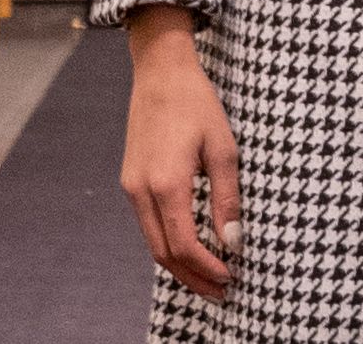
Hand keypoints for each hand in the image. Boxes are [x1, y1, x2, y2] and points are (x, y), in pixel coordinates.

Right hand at [122, 8, 238, 297]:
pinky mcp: (130, 180)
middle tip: (221, 290)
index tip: (229, 277)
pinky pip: (148, 224)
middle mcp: (141, 190)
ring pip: (152, 241)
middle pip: (162, 253)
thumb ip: (226, 199)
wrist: (160, 72)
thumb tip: (232, 242)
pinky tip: (189, 247)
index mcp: (166, 183)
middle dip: (192, 277)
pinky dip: (168, 243)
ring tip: (209, 276)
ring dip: (179, 264)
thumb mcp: (223, 149)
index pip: (182, 244)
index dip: (205, 268)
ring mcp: (131, 186)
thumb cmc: (196, 104)